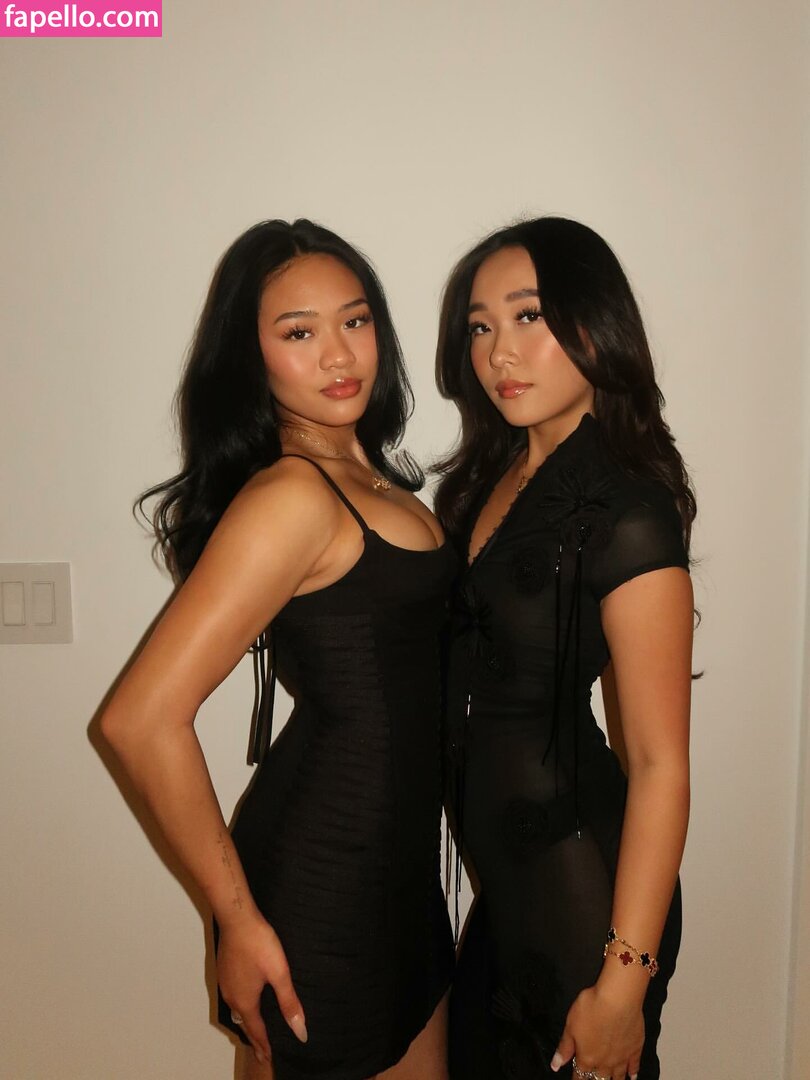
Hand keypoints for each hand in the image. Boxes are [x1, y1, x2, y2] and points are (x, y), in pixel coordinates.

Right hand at [218, 911, 307, 1065]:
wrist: (237, 918)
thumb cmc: (259, 943)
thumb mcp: (279, 974)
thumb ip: (289, 1003)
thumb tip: (299, 1031)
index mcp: (245, 1001)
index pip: (256, 1031)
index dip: (264, 1046)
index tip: (268, 1059)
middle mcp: (231, 996)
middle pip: (243, 1023)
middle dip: (254, 1037)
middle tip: (261, 1051)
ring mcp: (225, 982)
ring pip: (236, 1009)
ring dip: (246, 1021)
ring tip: (254, 1028)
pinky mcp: (224, 970)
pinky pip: (232, 996)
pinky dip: (240, 1005)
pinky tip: (246, 999)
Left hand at [550, 983, 642, 1079]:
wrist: (617, 999)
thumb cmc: (591, 1009)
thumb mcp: (570, 1026)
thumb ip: (564, 1048)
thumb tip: (555, 1065)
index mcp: (587, 1058)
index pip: (580, 1076)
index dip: (577, 1079)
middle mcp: (605, 1062)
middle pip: (599, 1079)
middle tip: (592, 1079)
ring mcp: (622, 1058)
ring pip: (617, 1077)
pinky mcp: (635, 1049)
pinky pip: (634, 1067)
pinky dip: (633, 1073)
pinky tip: (632, 1077)